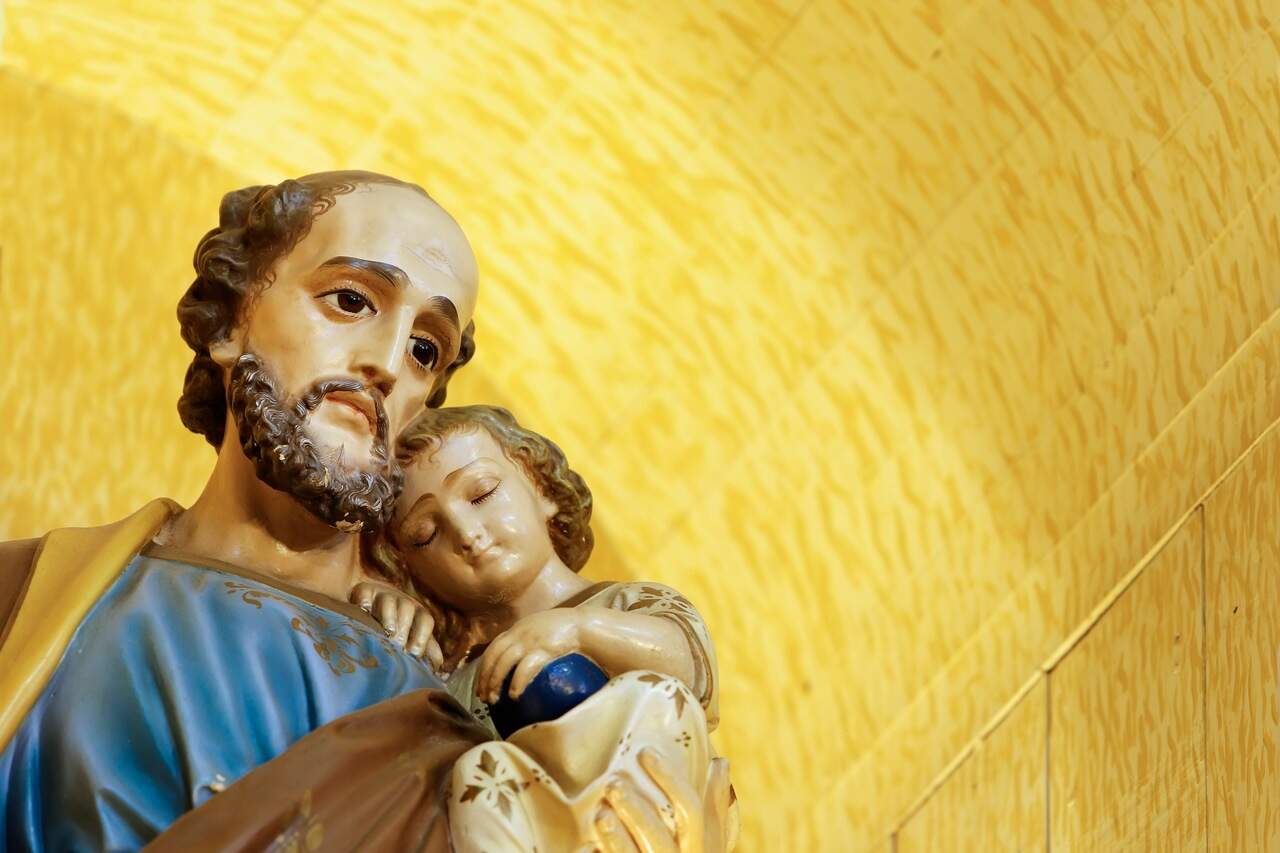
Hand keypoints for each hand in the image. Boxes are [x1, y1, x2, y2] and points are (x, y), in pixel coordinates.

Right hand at [350, 581, 442, 669]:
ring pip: (388, 601)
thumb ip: (427, 648)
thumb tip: (438, 664)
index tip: (414, 653)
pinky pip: (365, 592)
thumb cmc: (398, 626)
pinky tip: (363, 612)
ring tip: (386, 631)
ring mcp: (383, 595)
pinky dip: (365, 601)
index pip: (425, 621)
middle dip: (403, 627)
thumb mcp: (414, 635)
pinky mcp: (364, 590)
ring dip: (388, 616)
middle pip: (407, 609)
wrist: (372, 602)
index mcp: (418, 613)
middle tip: (397, 645)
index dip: (422, 636)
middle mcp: (402, 602)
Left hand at [475, 609, 588, 703]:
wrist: (583, 625)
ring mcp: (530, 640)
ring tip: (493, 699)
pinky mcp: (543, 648)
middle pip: (493, 656)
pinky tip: (514, 695)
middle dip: (484, 677)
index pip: (493, 648)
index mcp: (517, 629)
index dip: (484, 666)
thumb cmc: (566, 630)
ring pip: (503, 662)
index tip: (481, 683)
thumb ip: (528, 641)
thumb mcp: (541, 629)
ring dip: (495, 682)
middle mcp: (519, 633)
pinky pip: (525, 668)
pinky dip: (517, 682)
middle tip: (482, 696)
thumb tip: (519, 664)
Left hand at [592, 749, 734, 852]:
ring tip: (600, 811)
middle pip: (658, 836)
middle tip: (613, 781)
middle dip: (635, 807)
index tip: (645, 753)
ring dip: (614, 835)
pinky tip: (586, 848)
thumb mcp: (712, 843)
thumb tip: (721, 762)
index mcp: (702, 850)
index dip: (670, 779)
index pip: (690, 810)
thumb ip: (715, 806)